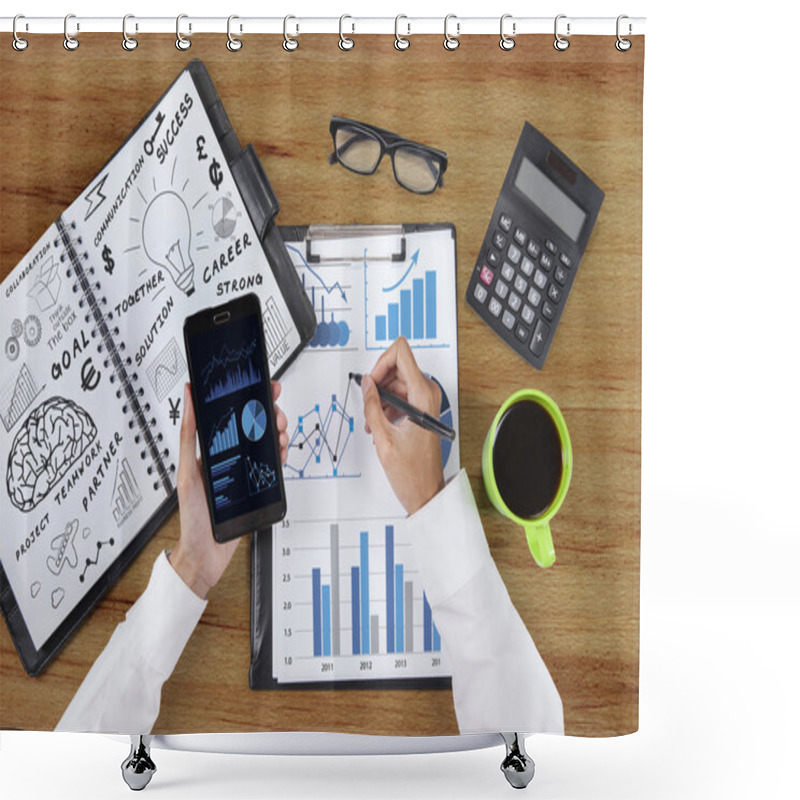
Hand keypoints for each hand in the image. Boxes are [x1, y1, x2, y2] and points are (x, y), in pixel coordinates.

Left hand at [170, 381, 288, 597]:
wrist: (205, 553)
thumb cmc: (192, 516)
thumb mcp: (187, 471)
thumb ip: (189, 434)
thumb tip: (188, 396)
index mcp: (212, 448)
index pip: (234, 413)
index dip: (252, 397)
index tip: (265, 387)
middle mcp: (230, 456)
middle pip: (257, 425)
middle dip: (271, 415)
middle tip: (276, 417)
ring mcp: (245, 469)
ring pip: (268, 442)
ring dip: (278, 434)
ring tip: (280, 437)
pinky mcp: (257, 483)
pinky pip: (274, 464)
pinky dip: (281, 455)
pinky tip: (281, 454)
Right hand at [361, 337, 444, 514]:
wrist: (426, 490)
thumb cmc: (412, 471)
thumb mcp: (383, 437)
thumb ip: (372, 406)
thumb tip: (366, 384)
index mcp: (423, 395)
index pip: (401, 352)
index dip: (381, 362)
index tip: (371, 381)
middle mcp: (428, 393)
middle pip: (398, 365)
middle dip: (379, 381)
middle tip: (369, 402)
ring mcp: (427, 400)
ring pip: (398, 380)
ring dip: (382, 395)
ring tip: (373, 418)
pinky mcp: (423, 408)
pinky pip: (402, 394)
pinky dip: (388, 403)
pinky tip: (380, 422)